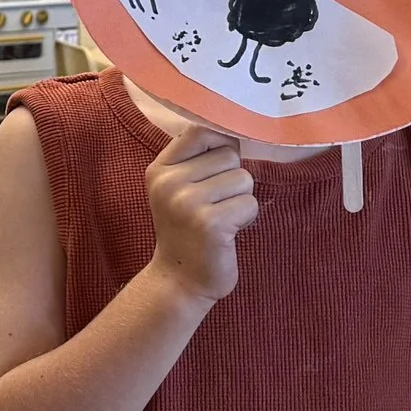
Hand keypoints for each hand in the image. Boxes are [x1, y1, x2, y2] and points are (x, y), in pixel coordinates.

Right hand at [142, 123, 255, 303]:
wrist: (179, 279)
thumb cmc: (187, 230)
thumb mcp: (178, 188)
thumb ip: (198, 159)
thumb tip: (234, 130)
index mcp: (159, 169)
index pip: (201, 131)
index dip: (221, 143)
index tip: (219, 166)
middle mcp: (169, 182)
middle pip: (229, 155)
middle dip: (232, 178)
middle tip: (214, 204)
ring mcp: (188, 202)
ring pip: (243, 179)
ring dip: (241, 200)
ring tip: (220, 218)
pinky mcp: (211, 223)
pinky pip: (250, 203)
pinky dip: (246, 219)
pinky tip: (227, 232)